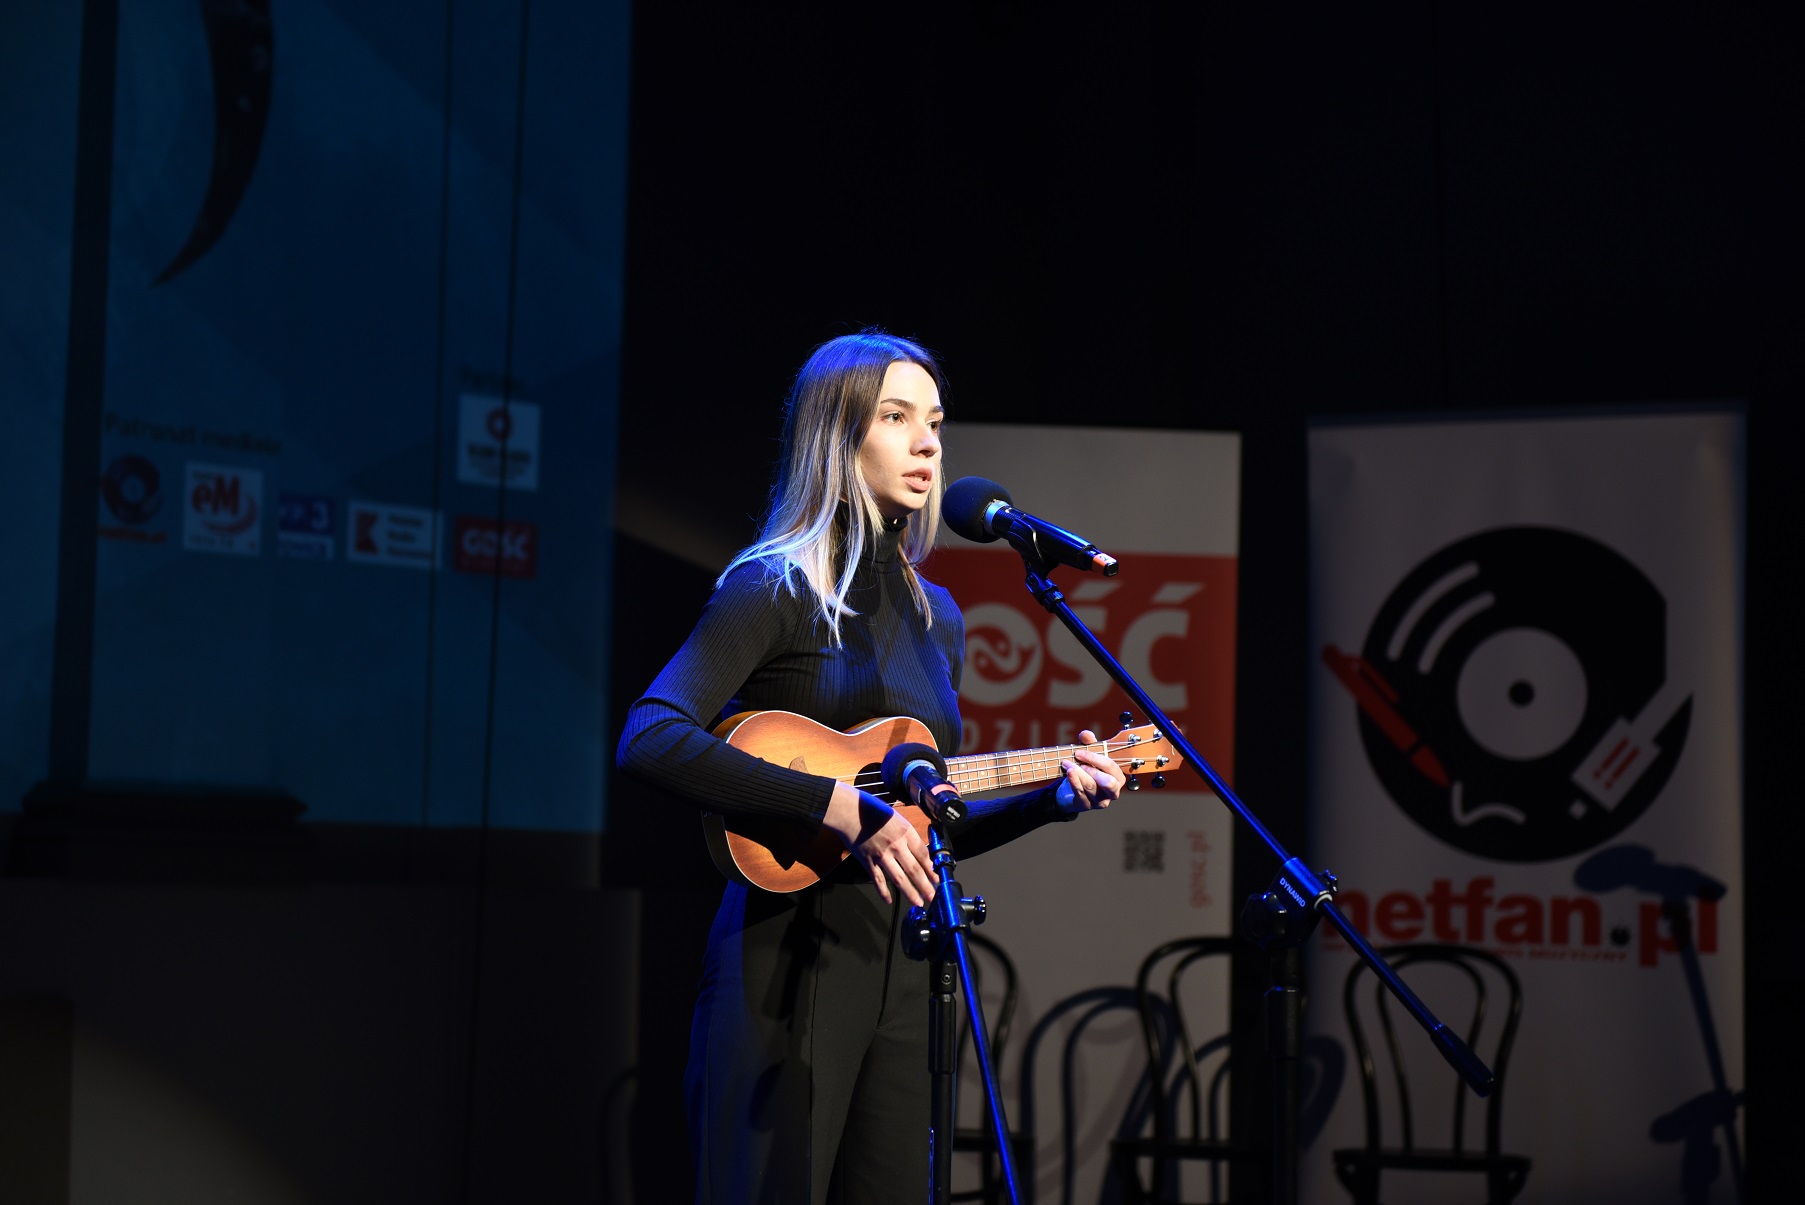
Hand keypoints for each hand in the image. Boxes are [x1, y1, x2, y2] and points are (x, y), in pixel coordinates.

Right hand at [823, 780, 937, 907]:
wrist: (849, 812)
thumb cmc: (873, 810)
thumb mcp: (897, 818)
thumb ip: (908, 835)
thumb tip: (918, 852)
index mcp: (906, 832)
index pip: (923, 855)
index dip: (932, 869)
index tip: (937, 878)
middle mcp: (896, 845)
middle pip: (915, 870)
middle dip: (926, 886)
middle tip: (933, 896)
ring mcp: (882, 855)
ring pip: (899, 878)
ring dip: (910, 892)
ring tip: (918, 903)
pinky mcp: (868, 861)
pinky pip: (878, 880)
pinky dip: (883, 892)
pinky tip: (889, 900)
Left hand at [1055, 729, 1125, 813]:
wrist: (1071, 790)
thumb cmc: (1086, 771)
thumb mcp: (1089, 755)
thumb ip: (1089, 743)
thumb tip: (1086, 734)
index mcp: (1118, 778)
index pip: (1111, 767)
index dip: (1095, 758)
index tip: (1079, 752)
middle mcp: (1112, 792)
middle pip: (1108, 782)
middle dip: (1093, 769)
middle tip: (1078, 760)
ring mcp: (1100, 801)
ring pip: (1091, 787)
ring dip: (1077, 772)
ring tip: (1067, 763)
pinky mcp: (1086, 805)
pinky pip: (1080, 794)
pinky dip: (1074, 781)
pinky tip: (1068, 773)